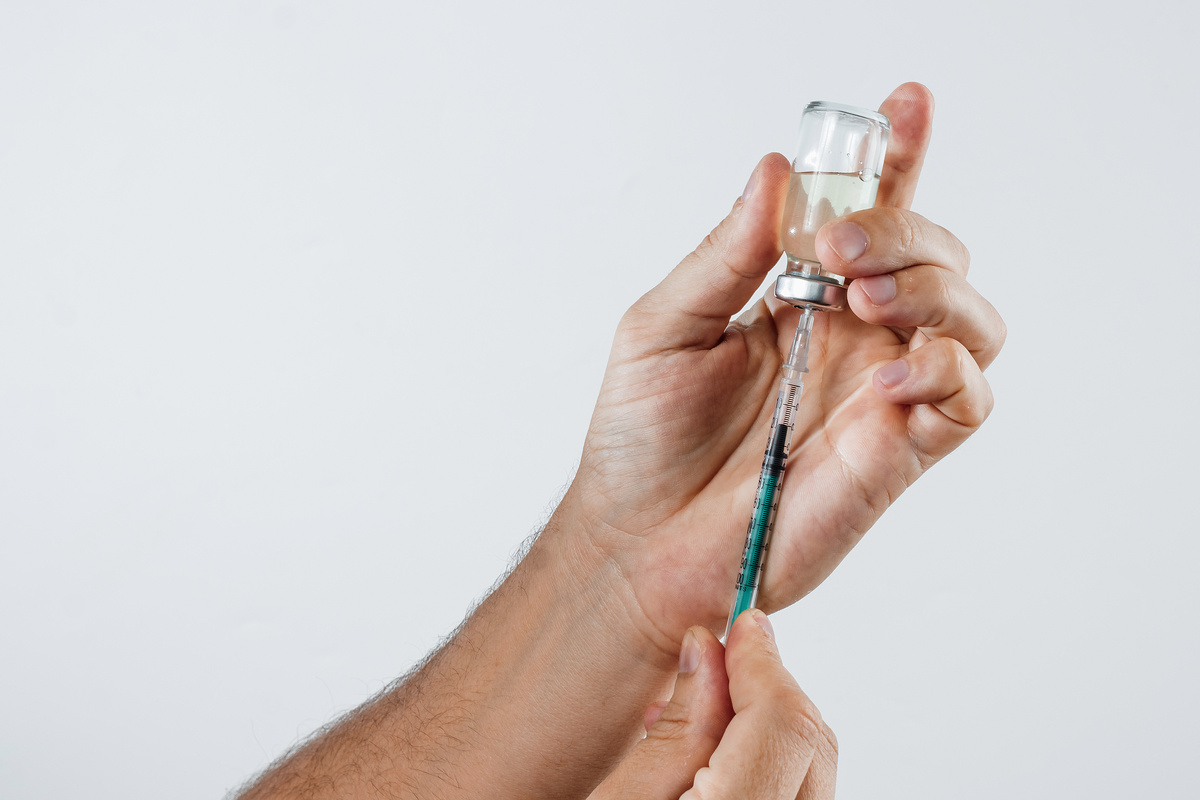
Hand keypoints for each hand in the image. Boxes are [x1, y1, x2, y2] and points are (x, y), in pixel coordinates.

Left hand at [556, 82, 1005, 652]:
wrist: (638, 543)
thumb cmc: (641, 441)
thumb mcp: (665, 327)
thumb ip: (726, 255)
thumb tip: (778, 171)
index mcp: (799, 299)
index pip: (867, 215)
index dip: (895, 158)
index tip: (904, 104)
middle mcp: (851, 339)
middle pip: (936, 255)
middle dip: (904, 230)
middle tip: (838, 248)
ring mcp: (879, 396)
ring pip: (973, 319)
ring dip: (935, 290)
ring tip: (863, 300)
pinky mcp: (897, 454)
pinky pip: (966, 399)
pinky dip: (944, 369)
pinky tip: (884, 373)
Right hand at [589, 610, 836, 799]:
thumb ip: (677, 730)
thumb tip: (708, 652)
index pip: (783, 721)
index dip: (761, 661)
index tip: (741, 624)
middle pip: (811, 738)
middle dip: (765, 688)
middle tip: (714, 662)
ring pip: (811, 763)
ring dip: (765, 727)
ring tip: (695, 714)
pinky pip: (799, 792)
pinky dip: (767, 763)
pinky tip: (715, 759)